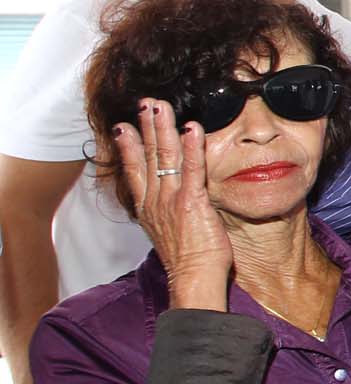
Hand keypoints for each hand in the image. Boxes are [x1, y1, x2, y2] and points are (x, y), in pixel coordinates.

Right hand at [112, 99, 229, 309]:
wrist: (193, 279)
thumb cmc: (189, 260)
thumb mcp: (170, 231)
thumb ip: (168, 212)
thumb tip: (174, 201)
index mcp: (148, 208)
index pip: (134, 171)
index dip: (128, 147)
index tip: (123, 126)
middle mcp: (155, 201)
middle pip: (147, 157)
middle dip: (145, 127)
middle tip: (144, 104)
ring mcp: (172, 200)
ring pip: (164, 157)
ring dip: (162, 129)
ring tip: (160, 107)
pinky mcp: (192, 202)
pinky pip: (192, 169)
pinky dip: (191, 147)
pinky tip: (192, 128)